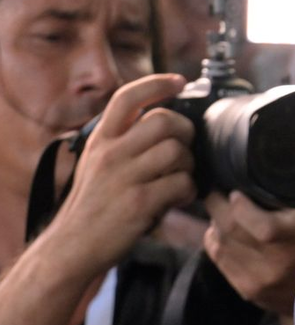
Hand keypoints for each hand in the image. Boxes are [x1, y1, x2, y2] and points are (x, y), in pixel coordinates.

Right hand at [51, 74, 194, 278]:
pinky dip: (188, 191)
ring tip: (180, 179)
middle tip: (186, 148)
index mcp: (100, 139)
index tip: (179, 81)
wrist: (75, 243)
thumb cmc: (94, 205)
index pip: (127, 97)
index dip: (156, 84)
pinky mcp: (140, 202)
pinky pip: (181, 184)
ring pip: (177, 151)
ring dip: (189, 165)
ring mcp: (125, 176)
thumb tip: (161, 124)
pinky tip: (178, 198)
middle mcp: (110, 153)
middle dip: (186, 132)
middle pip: (163, 121)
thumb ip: (123, 142)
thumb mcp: (97, 163)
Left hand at [203, 191, 294, 316]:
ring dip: (216, 222)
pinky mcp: (247, 289)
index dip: (241, 205)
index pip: (264, 227)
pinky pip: (217, 256)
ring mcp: (261, 280)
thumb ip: (288, 198)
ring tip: (227, 213)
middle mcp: (279, 263)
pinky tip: (226, 233)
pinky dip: (216, 239)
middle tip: (220, 194)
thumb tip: (253, 175)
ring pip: (219, 240)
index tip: (236, 193)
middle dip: (218, 205)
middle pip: (231, 229)